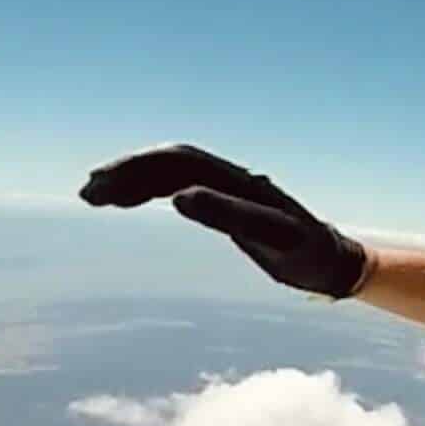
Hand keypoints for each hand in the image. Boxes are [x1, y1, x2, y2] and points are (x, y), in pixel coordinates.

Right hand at [79, 144, 369, 298]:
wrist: (336, 263)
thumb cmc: (309, 256)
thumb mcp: (274, 241)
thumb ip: (230, 217)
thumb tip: (179, 197)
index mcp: (239, 181)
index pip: (179, 162)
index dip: (139, 169)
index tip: (104, 186)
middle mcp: (232, 177)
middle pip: (169, 162)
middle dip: (127, 173)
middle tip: (88, 193)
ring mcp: (230, 187)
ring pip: (172, 172)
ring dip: (133, 181)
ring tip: (95, 197)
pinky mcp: (229, 202)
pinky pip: (182, 185)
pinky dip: (152, 190)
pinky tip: (130, 202)